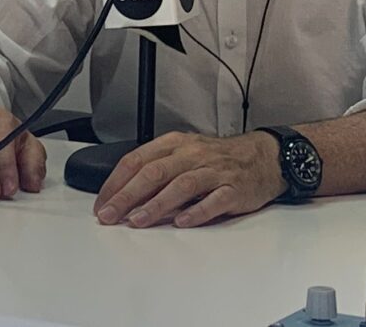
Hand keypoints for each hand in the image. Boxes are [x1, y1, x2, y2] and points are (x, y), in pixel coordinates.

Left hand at [93, 131, 285, 228]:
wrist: (263, 156)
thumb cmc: (218, 158)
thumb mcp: (184, 153)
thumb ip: (157, 170)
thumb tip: (124, 196)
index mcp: (175, 144)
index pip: (138, 160)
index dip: (116, 182)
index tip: (102, 203)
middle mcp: (192, 154)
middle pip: (154, 172)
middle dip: (128, 195)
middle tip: (110, 215)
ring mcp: (214, 171)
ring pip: (181, 185)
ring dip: (156, 204)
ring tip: (138, 220)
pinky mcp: (234, 189)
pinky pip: (213, 200)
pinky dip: (197, 211)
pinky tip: (182, 222)